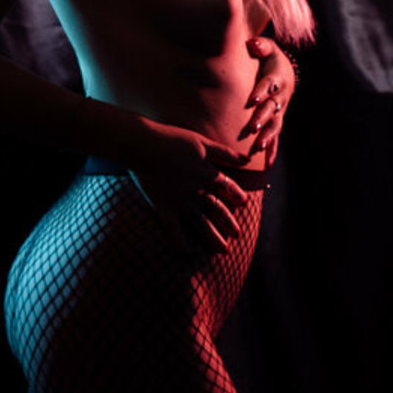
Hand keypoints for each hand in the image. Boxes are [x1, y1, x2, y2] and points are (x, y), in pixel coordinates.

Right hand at [128, 121, 249, 254]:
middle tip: (238, 234)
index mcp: (207, 173)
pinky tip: (188, 254)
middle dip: (228, 222)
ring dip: (213, 236)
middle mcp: (197, 190)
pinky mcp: (163, 206)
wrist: (144, 145)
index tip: (244, 203)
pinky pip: (174, 228)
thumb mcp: (202, 142)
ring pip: (201, 222)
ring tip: (224, 250)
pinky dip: (180, 241)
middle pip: (217, 208)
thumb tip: (247, 160)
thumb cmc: (172, 139)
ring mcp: (180, 200)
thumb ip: (225, 153)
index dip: (237, 195)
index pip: (227, 187)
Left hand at [241, 35, 295, 167]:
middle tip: (252, 128)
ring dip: (266, 137)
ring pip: (274, 126)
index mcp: (276, 79)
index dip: (261, 91)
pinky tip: (266, 165)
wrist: (284, 72)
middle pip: (271, 109)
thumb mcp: (267, 48)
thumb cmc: (269, 59)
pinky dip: (271, 151)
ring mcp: (279, 111)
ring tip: (257, 147)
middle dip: (262, 118)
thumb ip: (260, 46)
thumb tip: (252, 44)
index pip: (268, 85)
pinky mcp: (277, 121)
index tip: (252, 99)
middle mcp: (280, 97)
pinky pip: (275, 138)